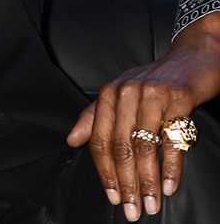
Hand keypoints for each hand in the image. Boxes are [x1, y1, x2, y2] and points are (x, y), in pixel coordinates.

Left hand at [67, 12, 219, 221]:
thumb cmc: (155, 81)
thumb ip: (95, 117)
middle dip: (126, 183)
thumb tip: (72, 141)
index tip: (112, 197)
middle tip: (133, 210)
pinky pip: (172, 139)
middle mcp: (126, 93)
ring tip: (152, 204)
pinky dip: (172, 167)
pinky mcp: (179, 98)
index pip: (100, 140)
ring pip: (145, 146)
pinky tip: (171, 186)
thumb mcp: (121, 94)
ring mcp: (152, 95)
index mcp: (108, 94)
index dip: (104, 172)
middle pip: (121, 147)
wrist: (193, 56)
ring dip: (148, 181)